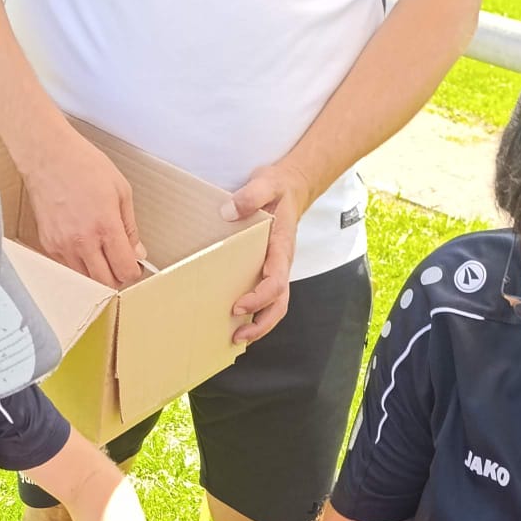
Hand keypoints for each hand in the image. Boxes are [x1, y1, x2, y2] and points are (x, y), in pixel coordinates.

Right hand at [24, 127, 145, 287]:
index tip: (134, 264)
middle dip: (117, 277)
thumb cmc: (83, 165)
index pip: (125, 270)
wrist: (47, 156)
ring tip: (102, 253)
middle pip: (105, 283)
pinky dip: (80, 263)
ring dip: (98, 273)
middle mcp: (82, 241)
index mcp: (105, 226)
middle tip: (120, 263)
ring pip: (86, 279)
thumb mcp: (121, 190)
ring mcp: (63, 245)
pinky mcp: (49, 244)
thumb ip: (130, 227)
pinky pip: (69, 267)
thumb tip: (137, 251)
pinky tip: (84, 245)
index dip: (133, 271)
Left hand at [223, 159, 310, 345]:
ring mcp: (277, 267)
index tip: (238, 306)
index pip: (276, 281)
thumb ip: (250, 195)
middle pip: (280, 303)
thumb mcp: (265, 182)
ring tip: (236, 338)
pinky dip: (256, 313)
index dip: (259, 298)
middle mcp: (282, 262)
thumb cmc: (278, 187)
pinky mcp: (270, 267)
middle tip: (238, 336)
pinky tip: (238, 321)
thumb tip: (228, 211)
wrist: (292, 186)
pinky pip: (268, 296)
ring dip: (259, 324)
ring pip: (276, 305)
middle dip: (261, 324)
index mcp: (282, 247)